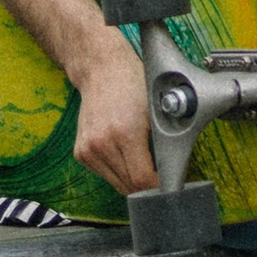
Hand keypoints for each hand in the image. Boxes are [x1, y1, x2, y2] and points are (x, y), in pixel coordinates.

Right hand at [69, 34, 158, 194]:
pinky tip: (126, 155)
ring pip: (116, 184)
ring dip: (132, 181)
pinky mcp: (81, 153)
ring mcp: (88, 150)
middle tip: (162, 177)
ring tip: (145, 165)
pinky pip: (105, 175)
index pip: (142, 180)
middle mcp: (102, 145)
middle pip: (129, 186)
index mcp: (125, 133)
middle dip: (148, 187)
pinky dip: (118, 172)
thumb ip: (165, 141)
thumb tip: (175, 168)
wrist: (101, 69)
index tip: (170, 185)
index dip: (159, 187)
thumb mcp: (157, 110)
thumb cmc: (133, 84)